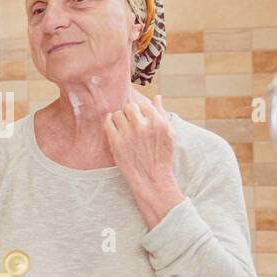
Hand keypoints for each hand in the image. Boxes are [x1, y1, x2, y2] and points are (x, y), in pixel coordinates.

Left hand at [103, 93, 185, 230]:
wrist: (152, 180)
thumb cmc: (162, 157)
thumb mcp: (169, 134)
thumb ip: (162, 114)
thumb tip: (156, 97)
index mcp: (158, 122)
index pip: (144, 105)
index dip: (140, 111)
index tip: (139, 118)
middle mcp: (143, 126)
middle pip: (129, 107)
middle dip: (129, 113)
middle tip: (130, 122)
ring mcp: (129, 134)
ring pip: (117, 114)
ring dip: (119, 118)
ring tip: (123, 127)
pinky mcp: (116, 142)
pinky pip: (107, 123)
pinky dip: (109, 121)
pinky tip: (113, 125)